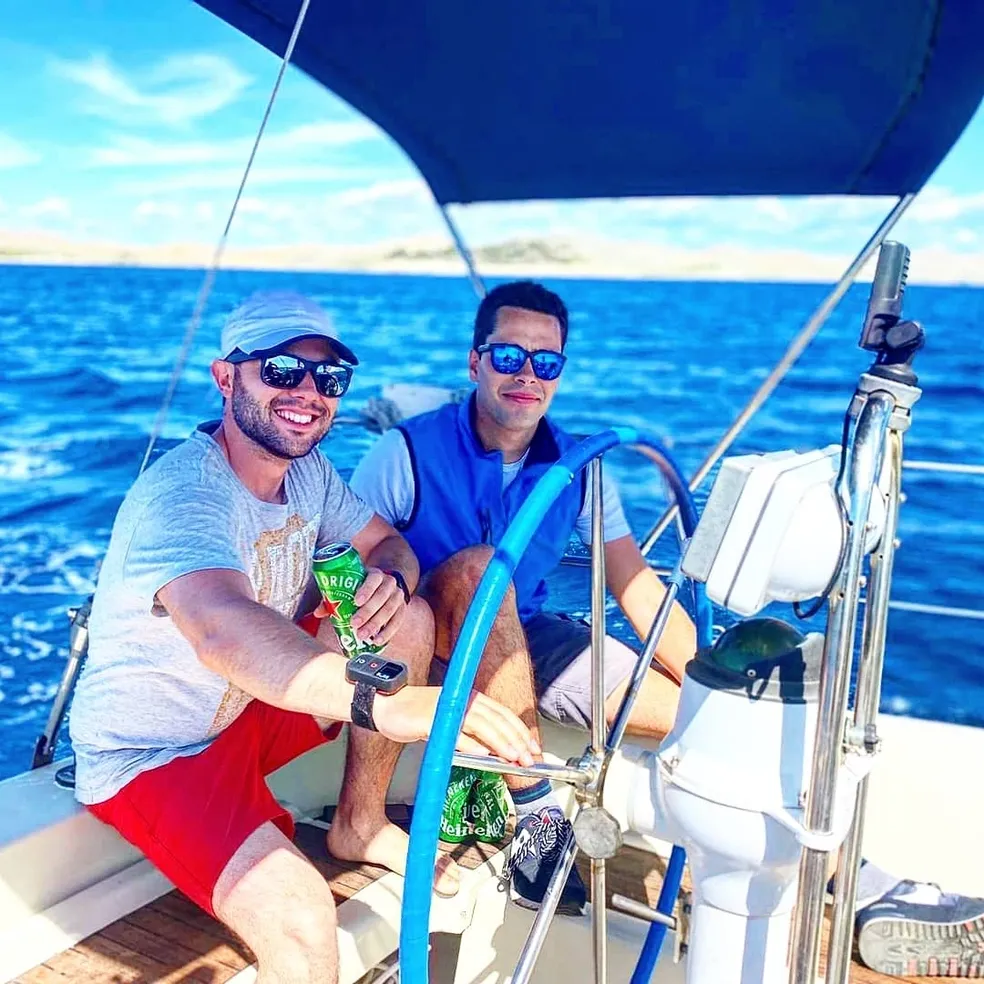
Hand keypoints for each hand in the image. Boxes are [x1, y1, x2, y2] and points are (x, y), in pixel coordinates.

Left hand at [316, 566, 406, 645]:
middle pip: (381, 597)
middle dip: (368, 612)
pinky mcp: (402, 610)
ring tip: (363, 635)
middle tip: (354, 624)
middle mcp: (389, 584)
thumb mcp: (350, 586)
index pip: (373, 579)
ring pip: (390, 611)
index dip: (366, 590)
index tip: (356, 602)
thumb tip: (318, 612)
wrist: (385, 586)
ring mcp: (397, 597)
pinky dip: (388, 633)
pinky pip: (397, 622)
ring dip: (376, 624)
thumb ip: (334, 597)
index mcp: (376, 574)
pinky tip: (377, 640)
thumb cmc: (362, 587)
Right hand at [372, 686, 540, 764]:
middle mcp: (462, 699)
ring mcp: (446, 709)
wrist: (388, 707)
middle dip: (516, 740)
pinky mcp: (430, 720)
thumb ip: (474, 733)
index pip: (503, 714)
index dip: (520, 731)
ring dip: (499, 742)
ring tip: (512, 758)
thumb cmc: (420, 716)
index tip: (534, 749)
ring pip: (481, 724)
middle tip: (529, 759)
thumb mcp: (453, 722)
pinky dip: (469, 744)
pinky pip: (453, 733)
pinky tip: (481, 755)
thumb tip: (497, 751)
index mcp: (470, 698)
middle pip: (496, 719)